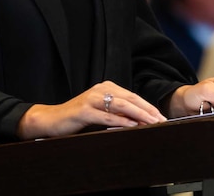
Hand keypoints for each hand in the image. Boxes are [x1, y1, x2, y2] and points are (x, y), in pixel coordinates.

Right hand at [16, 80, 164, 139]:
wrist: (52, 119)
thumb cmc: (77, 118)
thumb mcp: (100, 112)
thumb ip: (117, 113)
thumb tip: (140, 121)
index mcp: (105, 87)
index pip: (132, 96)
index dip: (148, 106)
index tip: (161, 117)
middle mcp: (100, 89)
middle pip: (130, 99)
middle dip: (148, 110)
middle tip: (162, 121)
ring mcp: (91, 99)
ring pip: (121, 105)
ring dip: (139, 115)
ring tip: (152, 123)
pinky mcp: (84, 111)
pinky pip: (106, 116)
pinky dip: (121, 121)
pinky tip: (132, 126)